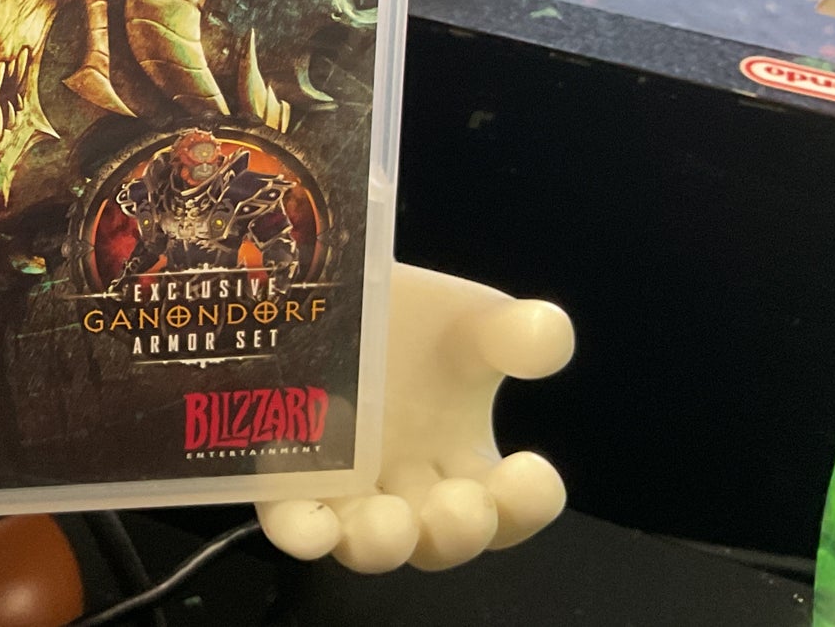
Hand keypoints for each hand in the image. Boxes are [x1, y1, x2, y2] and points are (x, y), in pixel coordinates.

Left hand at [258, 262, 573, 573]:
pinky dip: (301, 530)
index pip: (512, 505)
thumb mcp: (473, 320)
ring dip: (382, 541)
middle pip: (441, 537)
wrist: (334, 292)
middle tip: (465, 506)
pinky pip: (291, 519)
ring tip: (390, 523)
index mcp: (469, 464)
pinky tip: (306, 526)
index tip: (533, 467)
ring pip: (368, 540)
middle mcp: (412, 492)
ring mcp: (349, 490)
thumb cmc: (419, 322)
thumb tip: (546, 332)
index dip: (526, 500)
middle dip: (457, 530)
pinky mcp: (287, 478)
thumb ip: (515, 332)